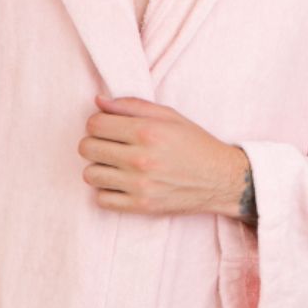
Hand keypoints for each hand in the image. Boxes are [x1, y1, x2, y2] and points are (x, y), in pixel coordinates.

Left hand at [77, 93, 252, 217]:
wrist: (221, 179)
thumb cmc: (194, 144)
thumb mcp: (168, 115)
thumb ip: (131, 105)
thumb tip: (98, 100)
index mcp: (147, 131)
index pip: (94, 124)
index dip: (96, 123)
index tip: (107, 128)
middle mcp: (141, 158)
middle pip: (87, 148)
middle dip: (94, 144)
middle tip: (109, 146)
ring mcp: (140, 185)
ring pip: (90, 174)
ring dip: (98, 168)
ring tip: (114, 166)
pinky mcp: (141, 206)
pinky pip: (101, 200)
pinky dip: (106, 192)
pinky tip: (120, 184)